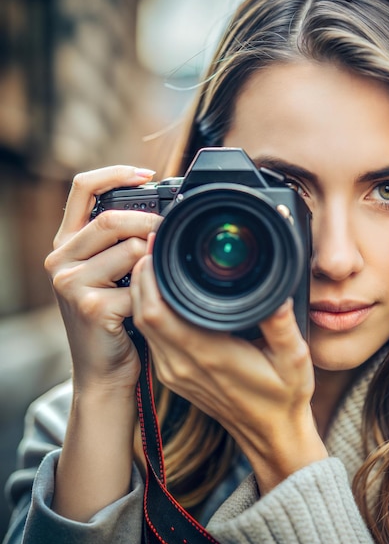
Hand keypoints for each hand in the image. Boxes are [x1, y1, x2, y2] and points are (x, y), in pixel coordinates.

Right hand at [44, 165, 161, 394]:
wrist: (103, 369)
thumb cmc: (114, 319)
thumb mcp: (110, 274)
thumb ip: (120, 243)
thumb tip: (158, 215)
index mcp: (67, 244)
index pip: (81, 188)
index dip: (115, 173)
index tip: (147, 173)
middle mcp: (61, 259)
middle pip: (112, 219)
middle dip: (151, 222)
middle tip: (172, 234)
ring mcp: (71, 283)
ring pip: (130, 249)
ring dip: (155, 261)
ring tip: (159, 278)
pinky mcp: (91, 306)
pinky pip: (139, 283)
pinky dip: (154, 291)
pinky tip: (151, 305)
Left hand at [131, 247, 327, 492]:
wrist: (272, 435)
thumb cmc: (284, 398)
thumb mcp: (294, 358)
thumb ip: (281, 324)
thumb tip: (276, 294)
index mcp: (209, 355)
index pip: (158, 311)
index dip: (151, 277)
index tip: (159, 248)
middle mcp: (183, 365)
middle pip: (143, 314)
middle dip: (144, 277)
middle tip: (157, 247)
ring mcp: (175, 372)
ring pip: (144, 325)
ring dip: (144, 294)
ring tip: (159, 264)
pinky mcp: (175, 376)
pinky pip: (152, 337)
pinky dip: (151, 311)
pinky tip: (165, 295)